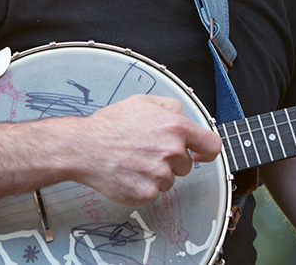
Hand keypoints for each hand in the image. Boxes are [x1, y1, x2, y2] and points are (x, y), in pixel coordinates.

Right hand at [67, 94, 222, 206]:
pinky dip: (143, 186)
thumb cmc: (110, 125)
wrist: (84, 147)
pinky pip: (154, 193)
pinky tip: (129, 173)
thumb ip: (171, 107)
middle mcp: (172, 151)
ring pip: (170, 180)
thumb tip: (186, 118)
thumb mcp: (144, 101)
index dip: (208, 152)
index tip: (201, 155)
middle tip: (147, 151)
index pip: (212, 145)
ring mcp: (160, 174)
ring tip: (134, 160)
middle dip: (171, 160)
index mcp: (176, 127)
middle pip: (186, 165)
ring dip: (156, 174)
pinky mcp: (147, 193)